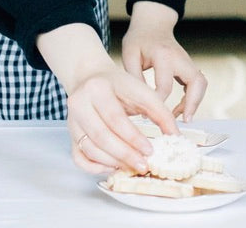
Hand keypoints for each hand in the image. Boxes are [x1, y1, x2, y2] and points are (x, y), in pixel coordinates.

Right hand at [37, 23, 178, 174]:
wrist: (90, 77)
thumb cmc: (118, 85)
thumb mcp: (140, 89)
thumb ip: (158, 110)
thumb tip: (175, 134)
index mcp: (99, 88)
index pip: (116, 118)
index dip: (133, 137)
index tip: (150, 150)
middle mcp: (81, 104)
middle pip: (102, 135)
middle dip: (125, 154)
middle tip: (143, 164)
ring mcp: (72, 121)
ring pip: (90, 148)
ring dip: (112, 162)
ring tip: (132, 166)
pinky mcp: (70, 134)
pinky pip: (79, 157)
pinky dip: (95, 167)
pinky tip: (112, 167)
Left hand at [121, 1, 206, 123]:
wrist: (153, 23)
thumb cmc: (139, 39)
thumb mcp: (129, 55)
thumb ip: (134, 78)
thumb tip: (140, 105)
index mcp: (164, 56)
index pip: (165, 86)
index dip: (157, 104)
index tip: (146, 115)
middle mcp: (180, 58)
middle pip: (196, 82)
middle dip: (192, 103)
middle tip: (183, 121)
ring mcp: (187, 60)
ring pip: (201, 83)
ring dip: (195, 101)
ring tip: (182, 118)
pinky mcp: (188, 65)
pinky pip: (197, 82)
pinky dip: (193, 97)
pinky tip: (181, 109)